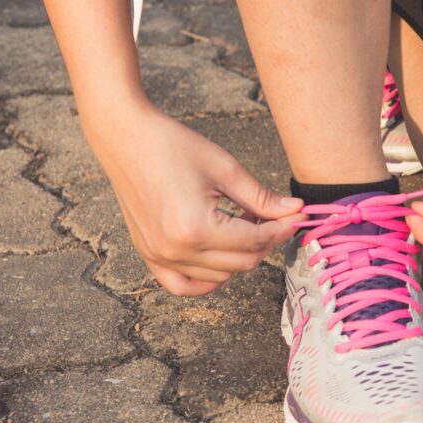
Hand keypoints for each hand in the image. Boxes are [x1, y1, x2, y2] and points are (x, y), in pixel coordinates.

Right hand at [85, 102, 306, 295]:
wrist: (126, 138)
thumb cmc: (173, 146)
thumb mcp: (225, 169)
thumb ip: (262, 198)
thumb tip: (294, 211)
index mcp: (196, 228)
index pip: (255, 241)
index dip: (282, 229)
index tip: (297, 216)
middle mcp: (176, 250)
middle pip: (242, 263)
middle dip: (266, 242)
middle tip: (274, 217)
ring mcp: (159, 257)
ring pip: (220, 276)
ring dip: (240, 256)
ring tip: (242, 224)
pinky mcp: (148, 255)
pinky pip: (183, 285)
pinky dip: (207, 278)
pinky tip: (220, 256)